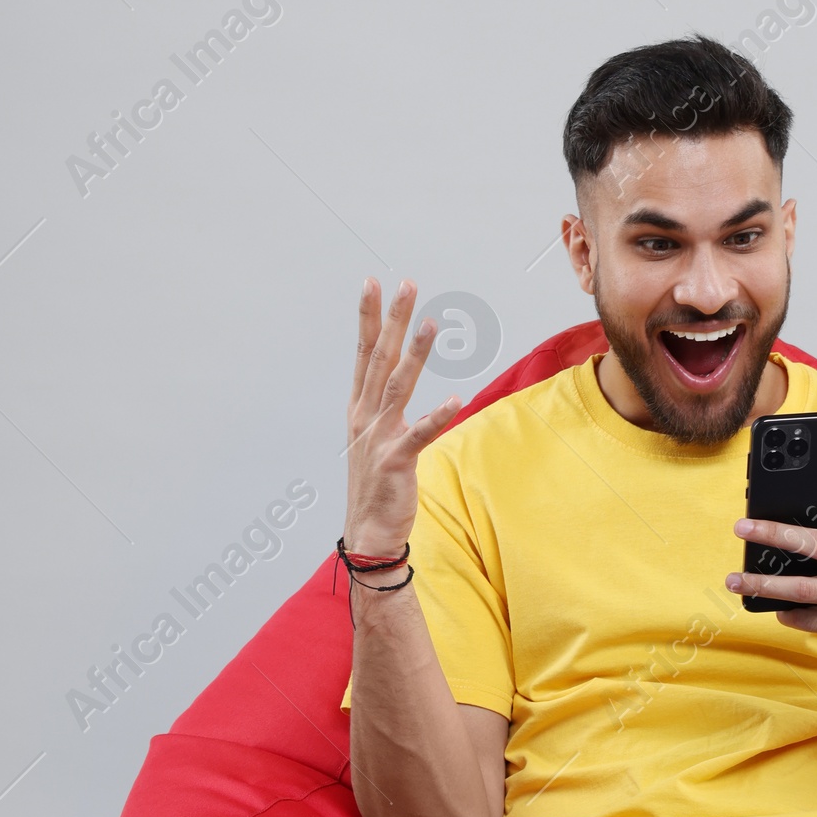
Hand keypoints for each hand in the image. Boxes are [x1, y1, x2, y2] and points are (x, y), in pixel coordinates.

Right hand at [345, 279, 462, 555]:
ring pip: (397, 386)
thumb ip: (385, 407)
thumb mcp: (375, 437)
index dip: (369, 317)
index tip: (373, 284)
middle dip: (393, 319)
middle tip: (406, 285)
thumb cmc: (376, 484)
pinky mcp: (396, 461)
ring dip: (415, 353)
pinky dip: (436, 416)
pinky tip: (455, 399)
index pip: (364, 352)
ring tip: (431, 322)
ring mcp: (378, 438)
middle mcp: (365, 416)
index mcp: (360, 408)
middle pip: (379, 357)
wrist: (368, 533)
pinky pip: (419, 434)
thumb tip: (396, 379)